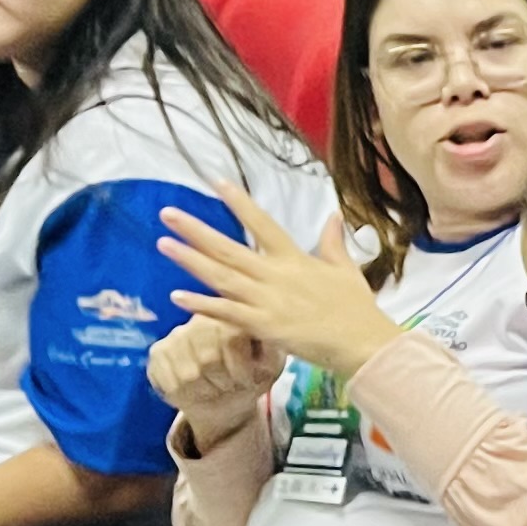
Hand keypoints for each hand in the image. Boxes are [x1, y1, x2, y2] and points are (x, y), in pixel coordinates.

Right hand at [147, 310, 282, 429]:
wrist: (225, 400)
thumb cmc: (252, 376)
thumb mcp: (270, 364)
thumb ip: (269, 349)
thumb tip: (261, 336)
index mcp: (231, 315)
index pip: (231, 337)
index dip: (239, 368)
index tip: (247, 381)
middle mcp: (200, 319)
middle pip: (208, 357)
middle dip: (223, 381)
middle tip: (230, 387)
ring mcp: (175, 335)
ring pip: (189, 374)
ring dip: (207, 391)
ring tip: (215, 389)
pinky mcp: (158, 353)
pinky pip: (171, 382)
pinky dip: (188, 395)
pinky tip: (196, 392)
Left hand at [160, 192, 394, 381]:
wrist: (363, 343)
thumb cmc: (356, 308)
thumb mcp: (346, 269)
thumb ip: (333, 242)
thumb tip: (333, 215)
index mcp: (295, 259)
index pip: (262, 224)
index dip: (239, 203)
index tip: (217, 182)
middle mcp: (276, 275)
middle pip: (229, 248)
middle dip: (196, 230)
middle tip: (168, 214)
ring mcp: (267, 301)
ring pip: (221, 277)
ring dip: (191, 260)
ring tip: (164, 244)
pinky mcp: (264, 326)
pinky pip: (226, 313)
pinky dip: (202, 304)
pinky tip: (177, 295)